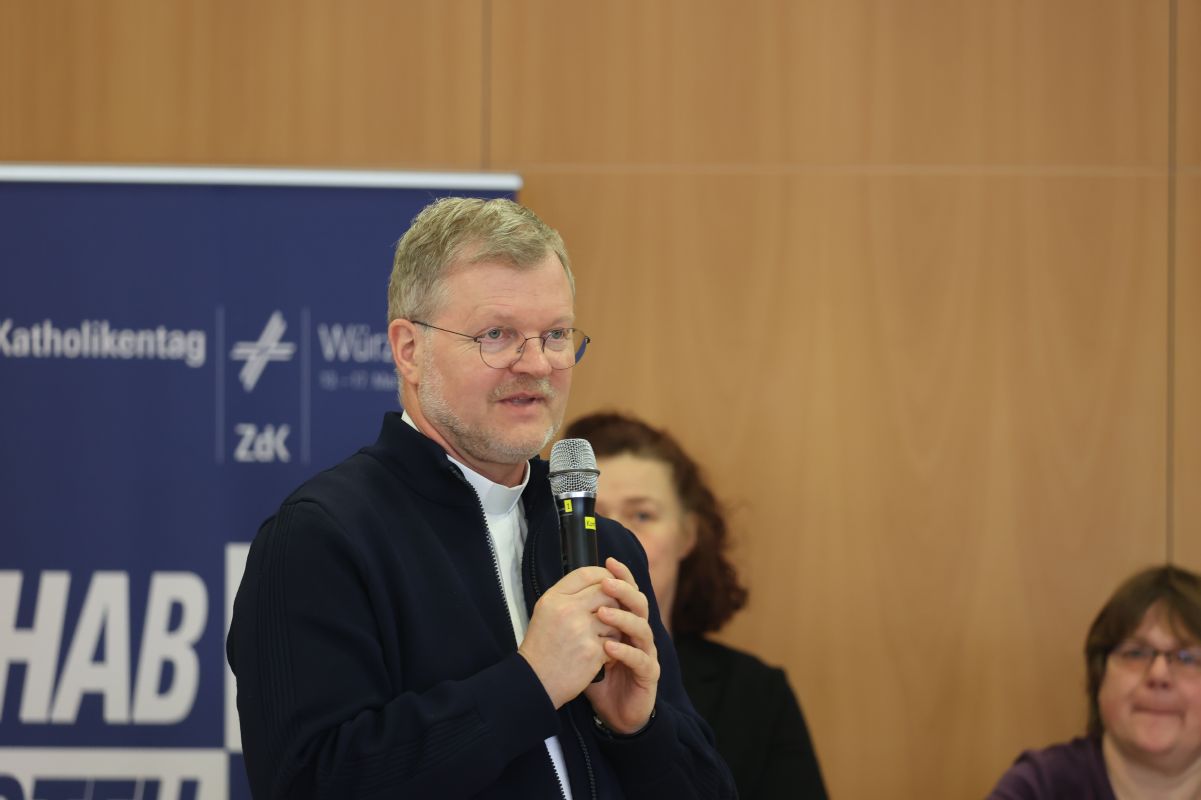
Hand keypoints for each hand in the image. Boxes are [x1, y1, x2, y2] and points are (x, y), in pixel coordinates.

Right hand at [518, 566, 619, 707]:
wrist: (535, 681)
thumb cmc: (542, 647)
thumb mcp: (546, 612)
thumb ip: (568, 596)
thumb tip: (598, 583)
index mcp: (554, 598)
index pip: (586, 573)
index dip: (603, 576)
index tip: (610, 584)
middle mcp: (567, 609)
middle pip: (606, 592)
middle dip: (615, 602)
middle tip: (613, 614)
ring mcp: (581, 630)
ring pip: (615, 616)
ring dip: (615, 628)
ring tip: (605, 638)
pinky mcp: (592, 650)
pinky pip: (615, 641)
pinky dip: (613, 649)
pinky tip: (603, 655)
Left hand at [584, 557, 658, 733]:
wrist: (615, 712)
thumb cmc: (601, 676)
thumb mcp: (587, 646)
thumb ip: (581, 623)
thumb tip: (561, 596)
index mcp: (627, 623)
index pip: (629, 593)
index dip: (623, 576)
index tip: (608, 561)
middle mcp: (640, 634)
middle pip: (640, 604)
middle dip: (624, 591)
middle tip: (606, 584)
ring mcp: (647, 653)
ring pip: (643, 629)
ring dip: (622, 619)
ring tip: (602, 614)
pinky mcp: (649, 675)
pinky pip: (641, 659)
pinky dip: (625, 652)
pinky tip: (609, 648)